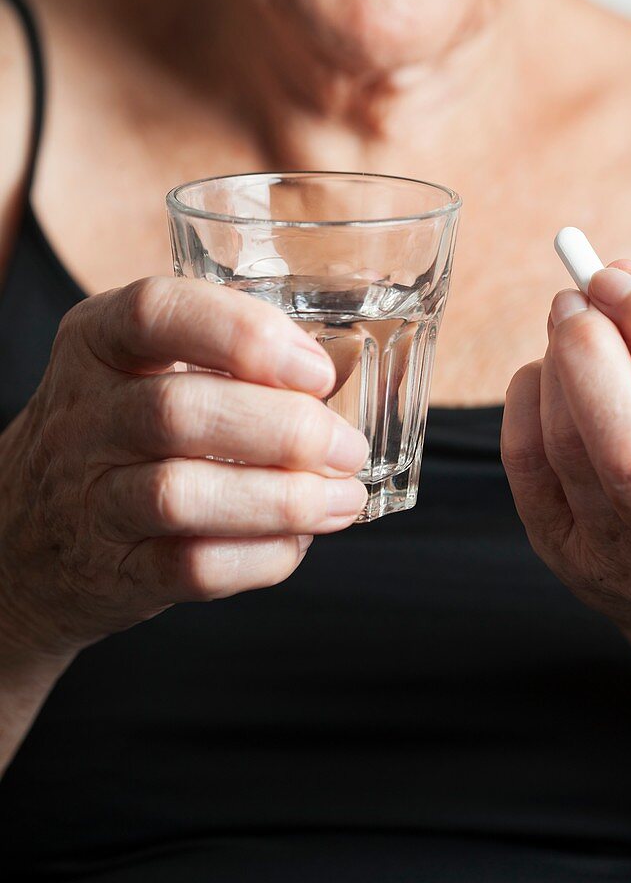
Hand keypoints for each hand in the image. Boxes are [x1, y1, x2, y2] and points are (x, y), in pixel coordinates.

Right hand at [0, 277, 367, 660]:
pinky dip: (261, 557)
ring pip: (181, 495)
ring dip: (282, 499)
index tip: (315, 370)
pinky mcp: (113, 571)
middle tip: (346, 447)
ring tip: (341, 499)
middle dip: (285, 430)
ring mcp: (90, 498)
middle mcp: (83, 417)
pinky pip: (190, 568)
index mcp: (97, 344)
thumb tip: (339, 382)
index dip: (244, 335)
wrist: (26, 534)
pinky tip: (298, 543)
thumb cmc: (115, 437)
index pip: (156, 312)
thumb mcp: (137, 370)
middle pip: (179, 412)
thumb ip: (220, 359)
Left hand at [501, 260, 630, 677]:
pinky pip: (526, 464)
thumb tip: (623, 277)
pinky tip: (545, 376)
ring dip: (556, 368)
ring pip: (567, 450)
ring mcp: (624, 561)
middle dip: (591, 355)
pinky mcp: (567, 557)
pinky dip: (526, 400)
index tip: (622, 278)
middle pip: (628, 447)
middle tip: (576, 299)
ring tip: (570, 327)